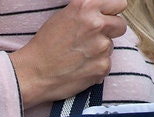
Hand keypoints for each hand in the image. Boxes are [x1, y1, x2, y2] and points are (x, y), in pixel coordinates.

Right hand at [9, 0, 127, 109]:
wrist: (33, 73)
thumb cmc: (44, 46)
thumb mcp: (63, 16)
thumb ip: (86, 12)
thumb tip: (103, 13)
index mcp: (86, 7)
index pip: (118, 3)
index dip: (112, 12)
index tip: (107, 19)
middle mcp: (96, 24)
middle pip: (120, 25)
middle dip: (110, 32)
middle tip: (92, 40)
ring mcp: (101, 46)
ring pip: (111, 46)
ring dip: (100, 51)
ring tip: (79, 56)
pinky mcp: (102, 66)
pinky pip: (106, 64)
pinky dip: (96, 68)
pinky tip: (80, 68)